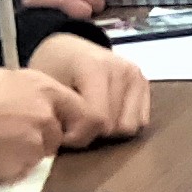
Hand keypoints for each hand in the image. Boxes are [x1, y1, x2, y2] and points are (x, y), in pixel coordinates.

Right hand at [0, 66, 68, 178]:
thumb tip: (24, 104)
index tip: (59, 128)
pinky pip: (18, 172)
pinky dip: (5, 170)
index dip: (67, 121)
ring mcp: (36, 142)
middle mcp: (46, 115)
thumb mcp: (3, 79)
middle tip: (11, 137)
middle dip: (38, 141)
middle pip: (55, 136)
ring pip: (37, 156)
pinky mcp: (21, 165)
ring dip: (20, 156)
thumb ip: (24, 95)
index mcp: (44, 88)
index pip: (78, 110)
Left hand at [34, 37, 151, 143]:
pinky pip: (140, 122)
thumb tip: (76, 142)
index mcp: (94, 66)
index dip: (78, 135)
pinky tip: (107, 114)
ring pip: (129, 127)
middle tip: (76, 125)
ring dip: (110, 131)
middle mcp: (121, 69)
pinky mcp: (144, 83)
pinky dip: (122, 123)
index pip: (96, 118)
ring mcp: (136, 75)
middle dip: (94, 133)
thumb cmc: (54, 69)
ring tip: (92, 119)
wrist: (67, 49)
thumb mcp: (48, 88)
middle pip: (114, 126)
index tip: (63, 135)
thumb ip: (62, 113)